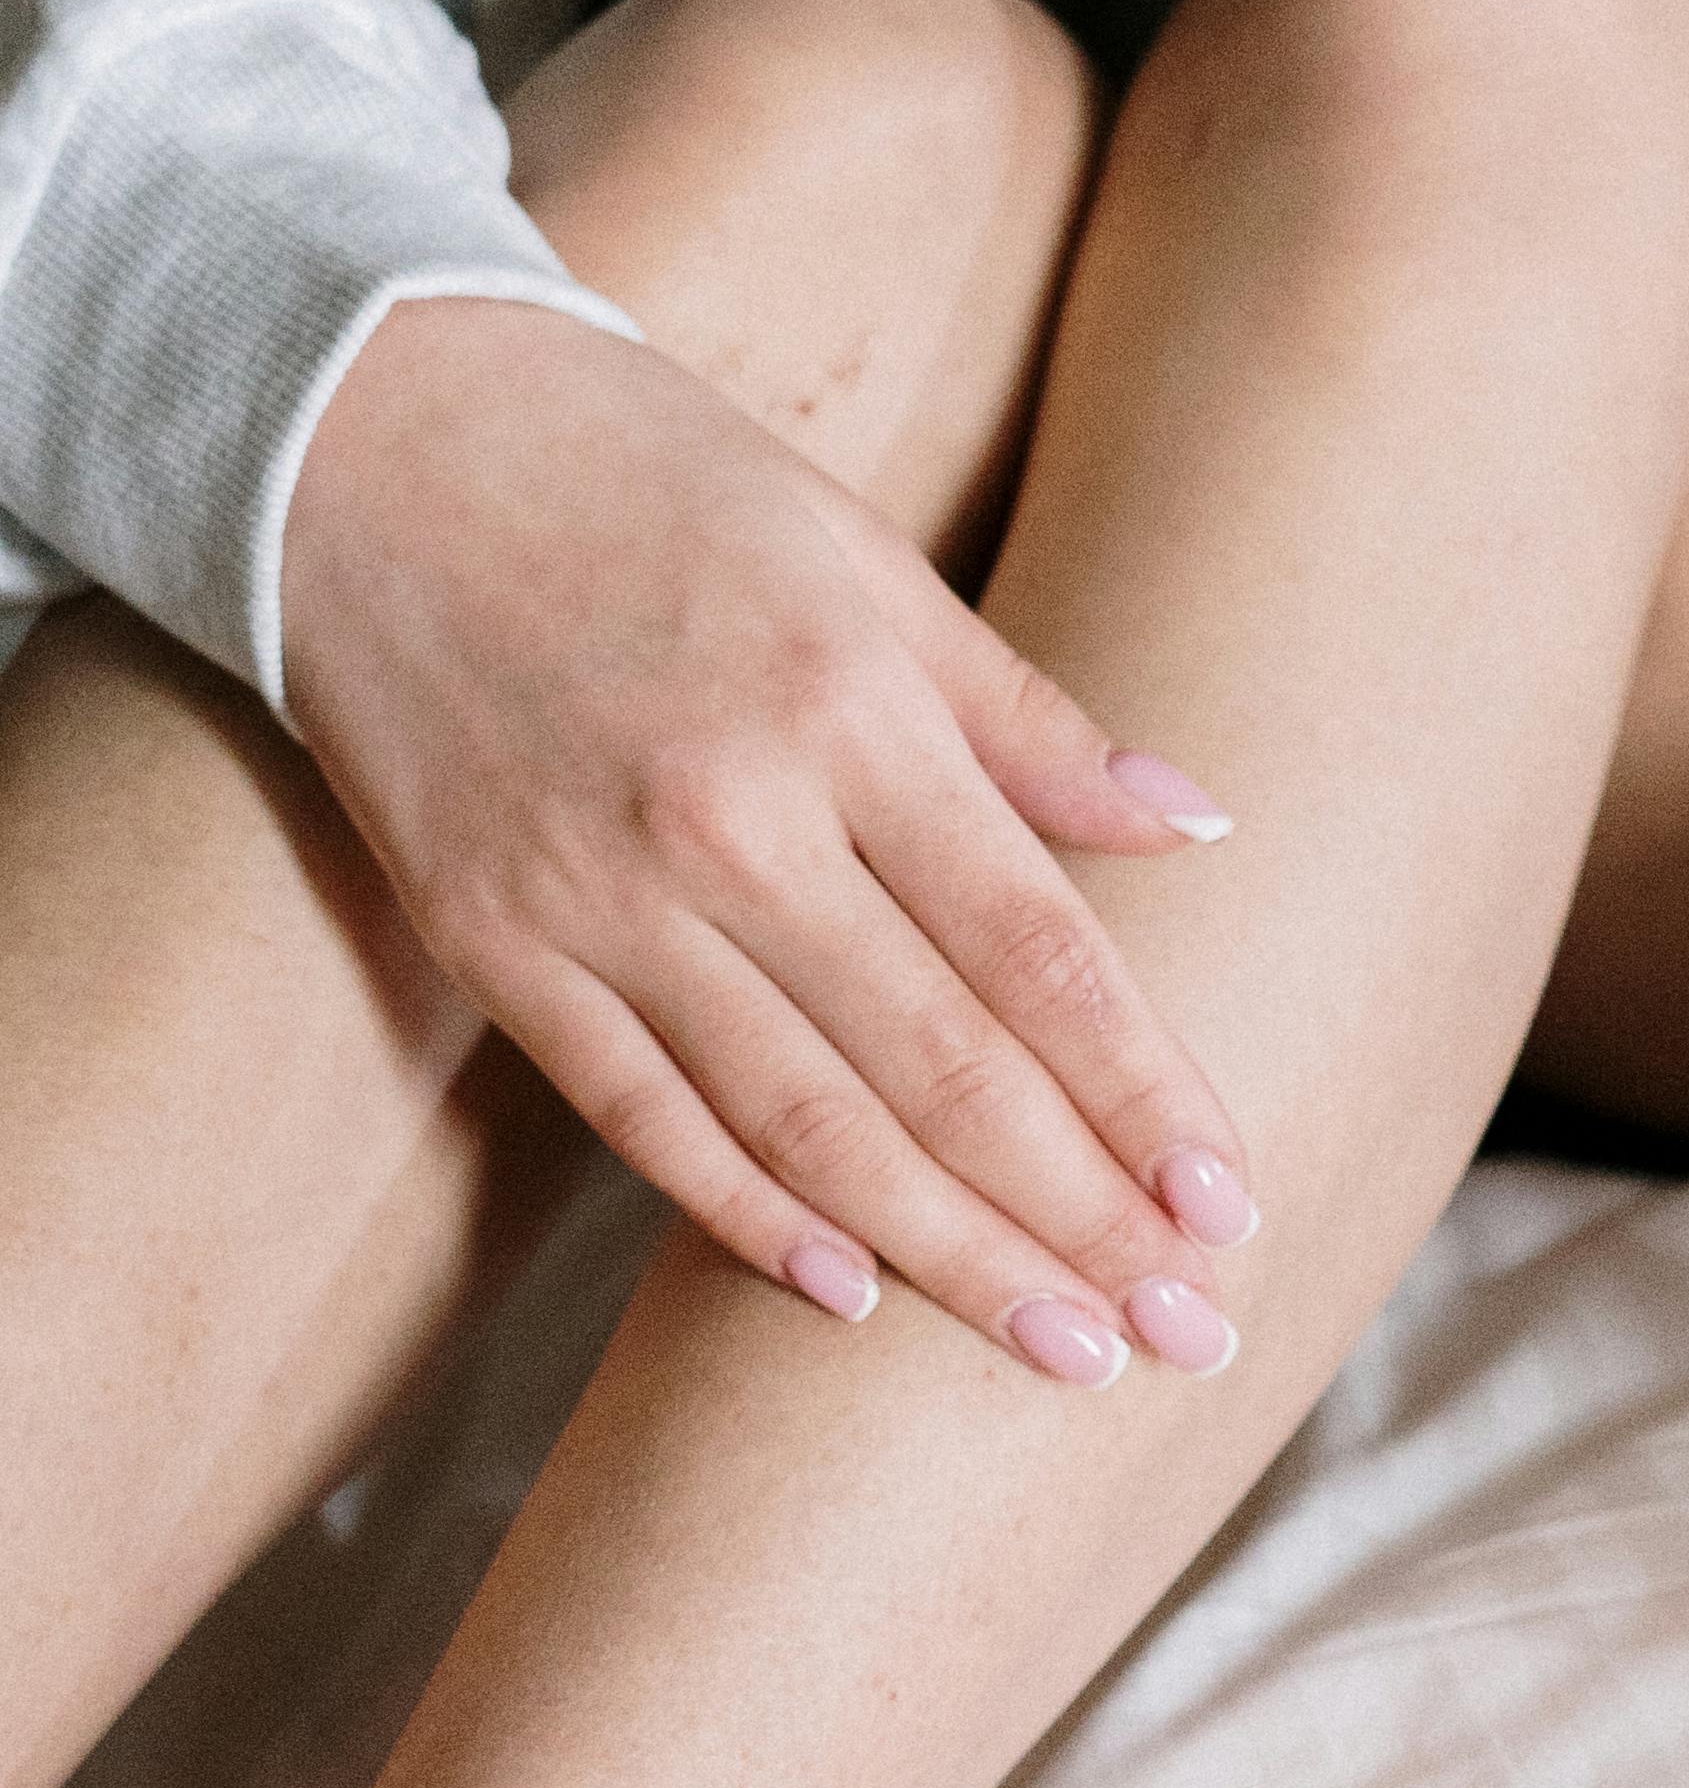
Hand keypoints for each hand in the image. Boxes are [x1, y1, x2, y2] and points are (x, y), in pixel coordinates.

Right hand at [281, 302, 1259, 1376]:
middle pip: (946, 1069)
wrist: (361, 432)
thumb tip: (1202, 827)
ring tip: (1068, 1354)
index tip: (1229, 1208)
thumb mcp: (861, 555)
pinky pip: (644, 1118)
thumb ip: (1027, 720)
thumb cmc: (649, 480)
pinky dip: (749, 1216)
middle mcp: (735, 820)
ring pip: (810, 1125)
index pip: (1039, 955)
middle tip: (1189, 1335)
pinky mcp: (497, 943)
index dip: (1144, 1096)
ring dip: (952, 1258)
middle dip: (1082, 1221)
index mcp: (851, 711)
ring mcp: (604, 896)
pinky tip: (852, 1300)